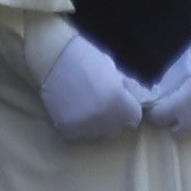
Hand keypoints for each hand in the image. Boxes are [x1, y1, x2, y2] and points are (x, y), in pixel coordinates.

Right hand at [23, 18, 142, 139]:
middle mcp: (103, 118)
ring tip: (86, 103)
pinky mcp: (66, 130)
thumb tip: (138, 100)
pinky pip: (79, 133)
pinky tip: (73, 108)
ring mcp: (84, 126)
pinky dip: (78, 124)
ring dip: (95, 123)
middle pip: (116, 128)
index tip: (122, 102)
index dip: (129, 109)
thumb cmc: (86, 57)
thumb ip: (126, 88)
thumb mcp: (113, 69)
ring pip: (97, 133)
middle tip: (102, 102)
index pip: (134, 118)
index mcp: (118, 101)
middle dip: (113, 118)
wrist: (53, 57)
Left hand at [132, 24, 190, 131]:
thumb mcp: (179, 66)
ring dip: (184, 119)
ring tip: (183, 103)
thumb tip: (154, 104)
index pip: (162, 117)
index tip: (150, 108)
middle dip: (168, 120)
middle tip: (165, 107)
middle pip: (177, 130)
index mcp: (190, 95)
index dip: (152, 113)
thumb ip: (165, 89)